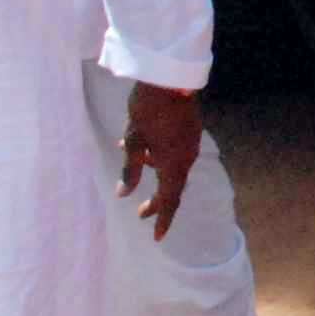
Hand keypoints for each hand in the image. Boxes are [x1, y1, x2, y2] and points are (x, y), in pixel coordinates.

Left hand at [119, 80, 202, 236]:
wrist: (170, 77)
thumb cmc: (148, 109)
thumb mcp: (134, 140)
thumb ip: (130, 169)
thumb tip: (124, 194)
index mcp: (174, 163)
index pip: (170, 200)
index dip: (162, 219)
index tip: (157, 238)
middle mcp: (186, 157)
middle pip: (173, 186)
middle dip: (157, 200)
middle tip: (141, 213)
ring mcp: (190, 143)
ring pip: (172, 166)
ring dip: (154, 170)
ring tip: (134, 163)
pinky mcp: (189, 130)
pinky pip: (175, 152)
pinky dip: (159, 155)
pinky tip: (142, 144)